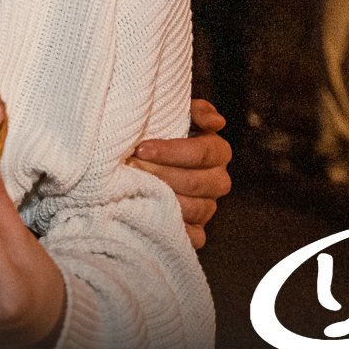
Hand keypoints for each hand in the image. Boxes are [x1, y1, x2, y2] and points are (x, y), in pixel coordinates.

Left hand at [128, 98, 231, 248]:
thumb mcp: (176, 115)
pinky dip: (176, 229)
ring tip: (134, 188)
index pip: (203, 152)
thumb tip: (216, 122)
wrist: (142, 160)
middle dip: (161, 174)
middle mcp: (218, 181)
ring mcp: (208, 207)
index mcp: (217, 152)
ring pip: (195, 208)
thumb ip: (196, 111)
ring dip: (163, 199)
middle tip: (131, 167)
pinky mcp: (197, 230)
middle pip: (197, 182)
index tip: (141, 148)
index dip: (171, 151)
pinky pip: (195, 236)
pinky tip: (153, 217)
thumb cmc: (158, 134)